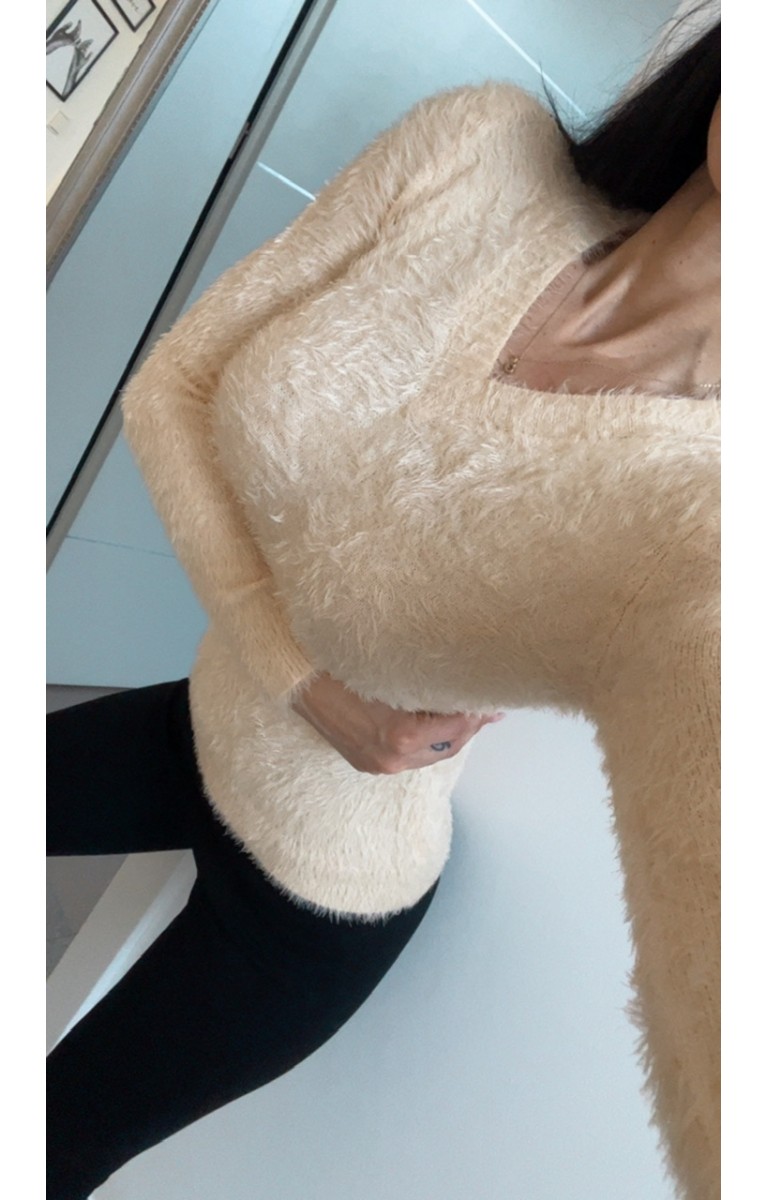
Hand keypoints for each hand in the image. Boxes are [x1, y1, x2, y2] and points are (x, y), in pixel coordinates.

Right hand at [291, 672, 503, 774]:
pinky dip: (429, 741)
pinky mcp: (367, 763)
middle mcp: (391, 757)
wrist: (297, 678)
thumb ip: (432, 680)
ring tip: (468, 714)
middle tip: (487, 706)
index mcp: (400, 735)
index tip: (489, 695)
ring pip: (432, 754)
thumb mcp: (393, 668)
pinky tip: (436, 724)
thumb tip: (465, 685)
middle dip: (470, 726)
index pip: (457, 728)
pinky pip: (411, 756)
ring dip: (452, 735)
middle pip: (448, 746)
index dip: (477, 711)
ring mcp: (377, 764)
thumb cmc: (343, 664)